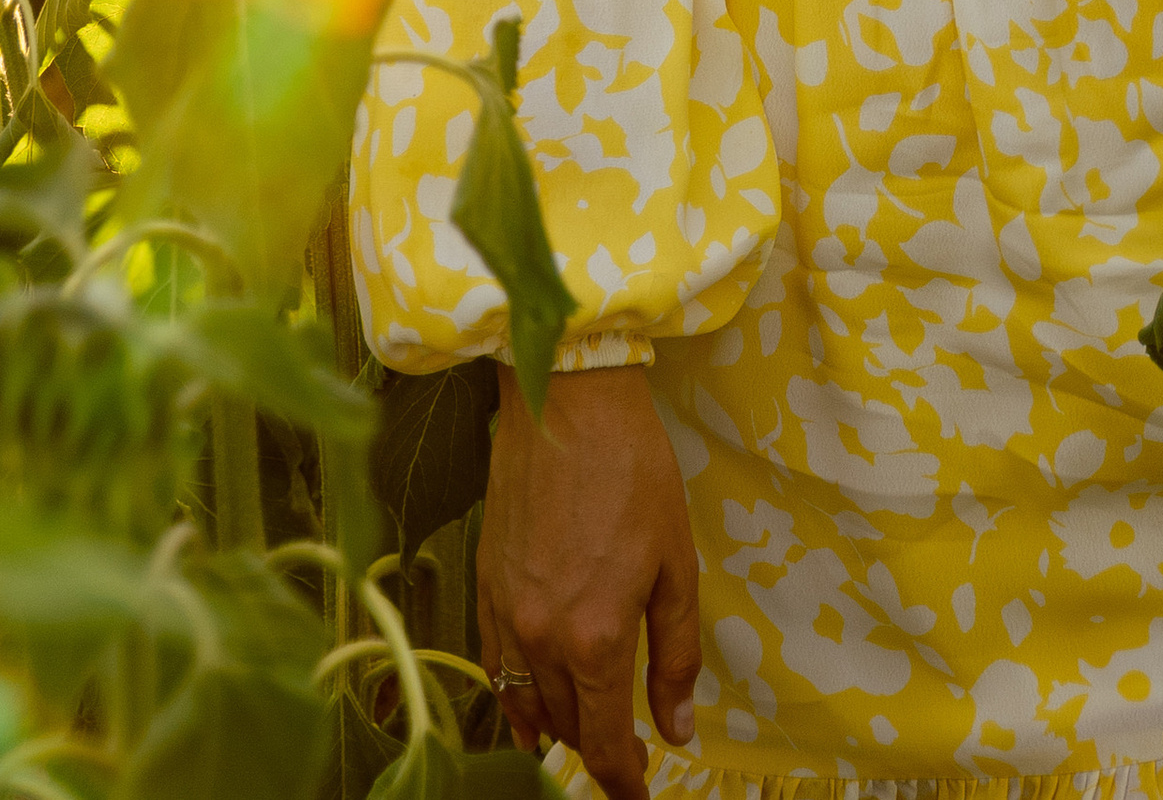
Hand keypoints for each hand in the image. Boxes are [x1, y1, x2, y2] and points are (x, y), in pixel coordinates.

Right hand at [477, 364, 700, 799]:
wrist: (566, 400)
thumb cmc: (633, 471)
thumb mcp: (676, 564)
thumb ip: (675, 655)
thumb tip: (676, 729)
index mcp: (596, 640)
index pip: (605, 742)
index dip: (624, 779)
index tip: (640, 791)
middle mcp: (542, 640)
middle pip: (567, 725)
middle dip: (597, 747)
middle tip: (628, 750)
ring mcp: (506, 613)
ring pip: (527, 702)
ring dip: (557, 724)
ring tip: (581, 733)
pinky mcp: (485, 584)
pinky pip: (495, 665)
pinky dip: (514, 695)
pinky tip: (529, 702)